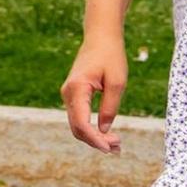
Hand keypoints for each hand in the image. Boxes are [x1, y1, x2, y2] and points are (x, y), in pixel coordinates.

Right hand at [62, 24, 127, 150]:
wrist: (101, 37)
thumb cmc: (111, 56)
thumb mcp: (117, 82)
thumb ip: (110, 107)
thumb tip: (104, 131)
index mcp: (77, 88)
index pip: (81, 123)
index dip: (94, 139)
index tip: (110, 148)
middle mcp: (68, 93)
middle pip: (77, 128)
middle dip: (96, 142)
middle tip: (118, 148)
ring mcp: (68, 95)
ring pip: (77, 125)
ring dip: (94, 137)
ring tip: (116, 145)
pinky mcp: (73, 96)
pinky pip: (79, 117)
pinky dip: (91, 129)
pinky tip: (106, 135)